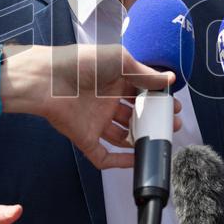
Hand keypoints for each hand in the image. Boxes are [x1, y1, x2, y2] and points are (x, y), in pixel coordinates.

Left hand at [5, 45, 181, 170]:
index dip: (158, 101)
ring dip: (140, 141)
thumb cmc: (81, 63)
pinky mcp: (85, 139)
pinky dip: (120, 162)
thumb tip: (171, 79)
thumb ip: (146, 72)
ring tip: (159, 141)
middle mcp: (106, 103)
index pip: (141, 94)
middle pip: (134, 117)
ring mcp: (96, 122)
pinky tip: (136, 161)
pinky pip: (103, 156)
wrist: (48, 80)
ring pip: (122, 137)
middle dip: (153, 122)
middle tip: (172, 125)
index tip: (175, 107)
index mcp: (114, 82)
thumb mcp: (119, 61)